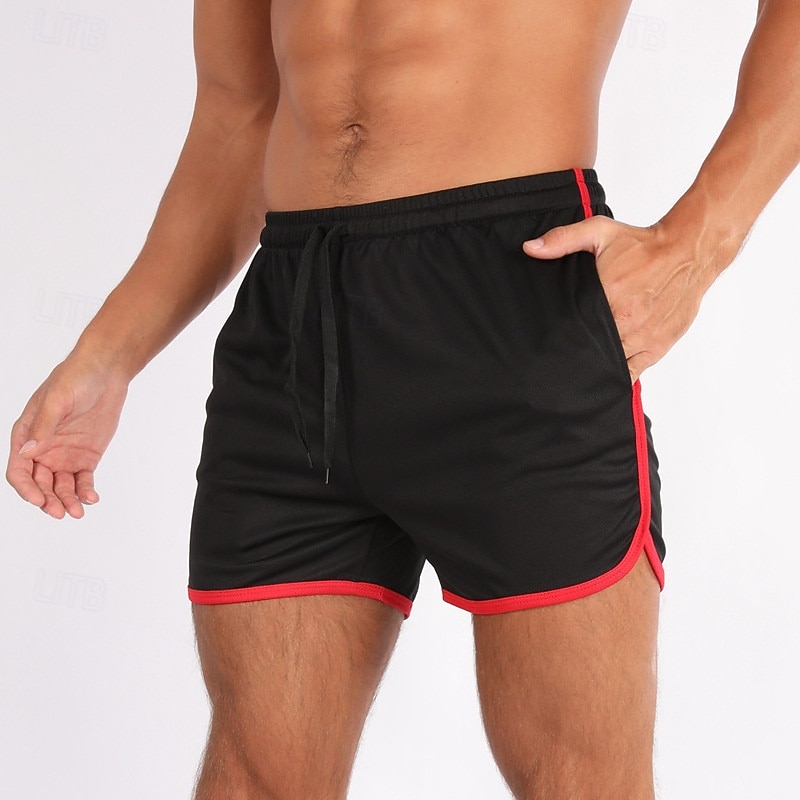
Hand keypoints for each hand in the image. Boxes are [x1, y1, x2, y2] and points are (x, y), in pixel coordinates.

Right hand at [6, 357, 128, 518]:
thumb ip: (44, 427)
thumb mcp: (57, 400)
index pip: (19, 470)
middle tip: (61, 512)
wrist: (106, 371)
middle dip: (48, 500)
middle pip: (40, 484)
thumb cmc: (75, 378)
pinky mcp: (86, 456)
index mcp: (26, 435)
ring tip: (78, 512)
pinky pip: (83, 480)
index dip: (26, 488)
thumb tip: (27, 452)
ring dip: (67, 501)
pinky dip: (85, 491)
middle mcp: (43, 449)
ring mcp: (64, 454)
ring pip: (61, 487)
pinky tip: (92, 499)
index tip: (39, 500)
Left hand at [523, 216, 720, 383]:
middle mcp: (624, 320)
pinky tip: (603, 376)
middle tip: (559, 357)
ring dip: (594, 367)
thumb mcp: (599, 231)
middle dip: (574, 353)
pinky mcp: (656, 347)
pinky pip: (631, 373)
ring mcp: (641, 337)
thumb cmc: (643, 245)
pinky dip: (616, 376)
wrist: (688, 251)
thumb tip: (531, 249)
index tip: (548, 341)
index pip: (574, 327)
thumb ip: (563, 240)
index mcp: (607, 296)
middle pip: (589, 349)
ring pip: (608, 365)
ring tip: (578, 367)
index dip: (559, 337)